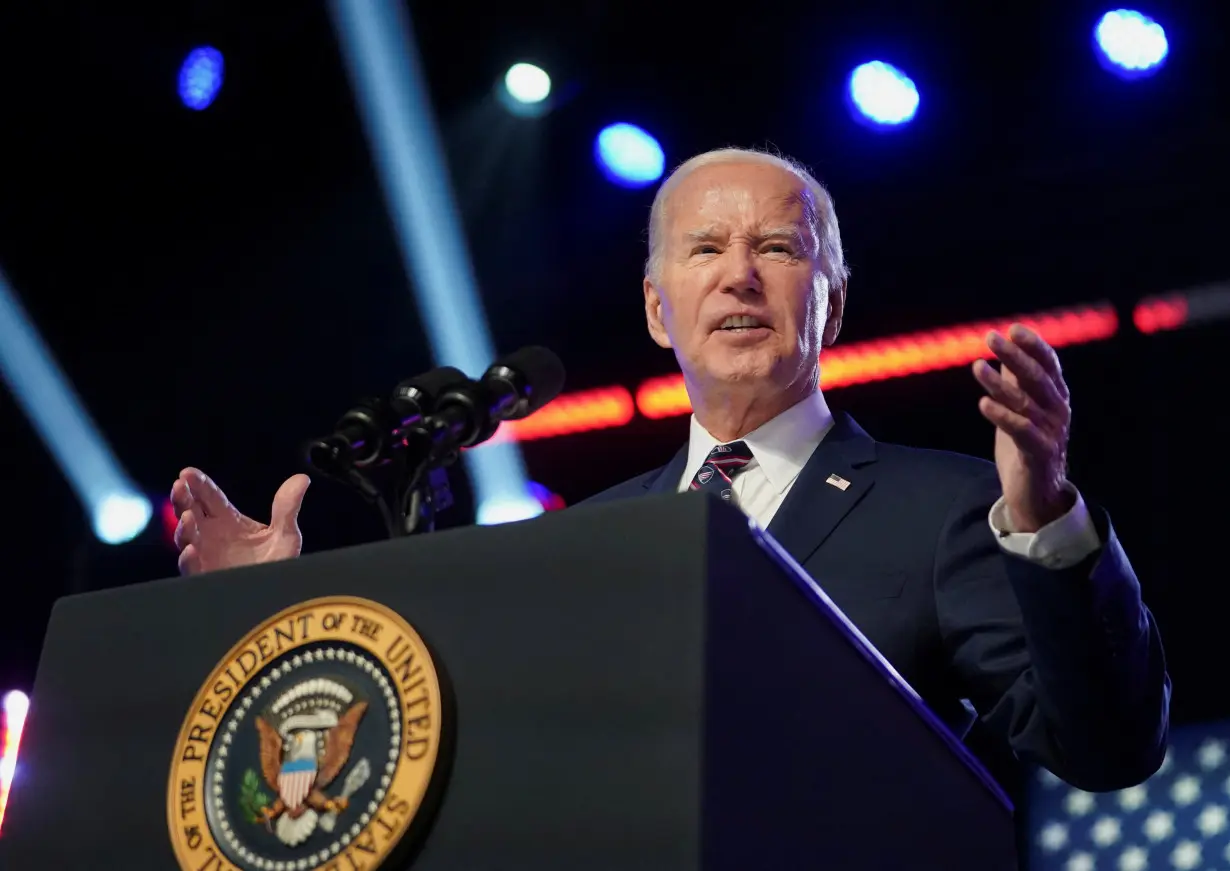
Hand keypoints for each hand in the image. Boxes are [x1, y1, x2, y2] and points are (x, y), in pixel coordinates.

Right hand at [170, 468, 309, 575]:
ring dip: (184, 527)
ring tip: (188, 516)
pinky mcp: (204, 577)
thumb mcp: (285, 534)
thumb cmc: (277, 563)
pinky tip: (191, 550)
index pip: (209, 497)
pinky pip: (191, 569)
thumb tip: (302, 479)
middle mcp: (211, 535)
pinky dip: (188, 560)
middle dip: (182, 499)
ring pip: (186, 538)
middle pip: (190, 512)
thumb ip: (288, 507)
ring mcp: (205, 556)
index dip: (198, 484)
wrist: (276, 594)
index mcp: (228, 520)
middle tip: (179, 486)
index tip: (187, 473)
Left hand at [972, 324, 1073, 532]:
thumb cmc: (1027, 445)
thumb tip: (1006, 349)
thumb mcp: (1022, 408)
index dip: (1034, 345)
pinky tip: (984, 404)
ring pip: (1026, 403)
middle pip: (1037, 378)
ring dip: (1000, 384)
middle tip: (991, 338)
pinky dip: (1003, 416)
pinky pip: (1022, 431)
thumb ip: (1017, 381)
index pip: (1049, 365)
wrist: (1037, 494)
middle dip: (1015, 356)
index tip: (1013, 329)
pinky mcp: (1039, 454)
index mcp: (1056, 398)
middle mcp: (1058, 412)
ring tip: (978, 367)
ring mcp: (1051, 433)